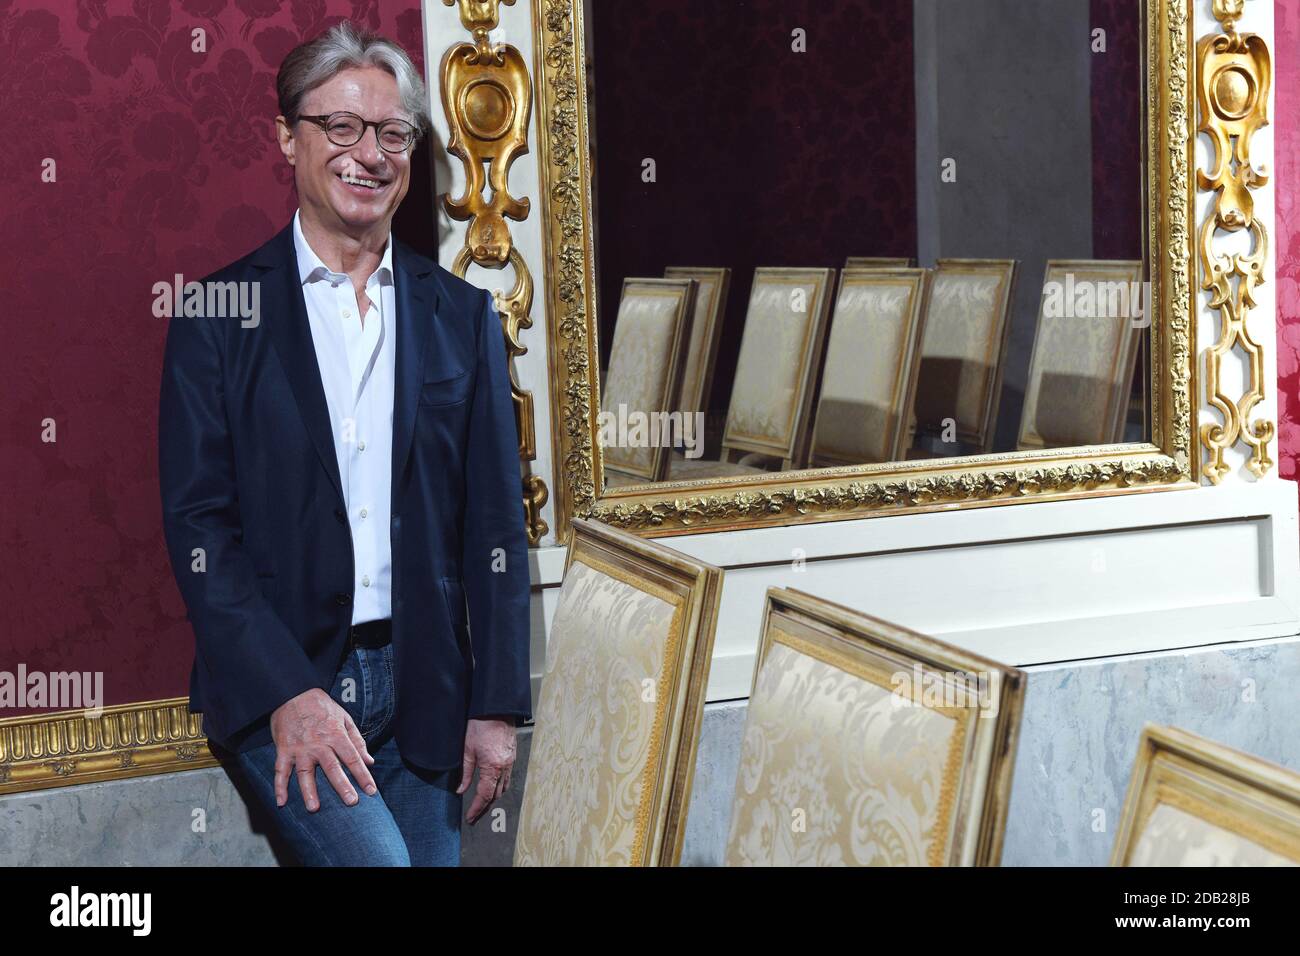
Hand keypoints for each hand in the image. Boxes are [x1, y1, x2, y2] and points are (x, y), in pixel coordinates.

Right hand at [270, 688, 376, 811]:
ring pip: (305, 772)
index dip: (363, 775)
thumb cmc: (322, 707)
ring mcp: (300, 748)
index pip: (353, 758)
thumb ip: (357, 740)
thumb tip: (370, 761)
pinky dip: (279, 786)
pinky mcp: (284, 749)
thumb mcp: (344, 718)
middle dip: (342, 786)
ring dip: (309, 791)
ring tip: (314, 808)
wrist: (294, 692)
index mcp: (336, 735)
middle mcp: (318, 744)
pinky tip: (281, 801)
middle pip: (332, 768)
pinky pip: (280, 770)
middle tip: (351, 802)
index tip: (371, 791)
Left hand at [458, 716, 515, 824]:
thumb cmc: (481, 725)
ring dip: (493, 798)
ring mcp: (510, 762)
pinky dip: (500, 786)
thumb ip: (465, 773)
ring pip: (504, 787)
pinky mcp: (512, 756)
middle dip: (485, 808)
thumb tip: (461, 789)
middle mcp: (504, 767)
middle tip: (475, 816)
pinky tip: (493, 787)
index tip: (470, 818)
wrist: (496, 709)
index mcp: (492, 767)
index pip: (484, 795)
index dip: (477, 809)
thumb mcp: (467, 750)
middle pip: (496, 795)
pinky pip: (507, 778)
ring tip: (483, 805)